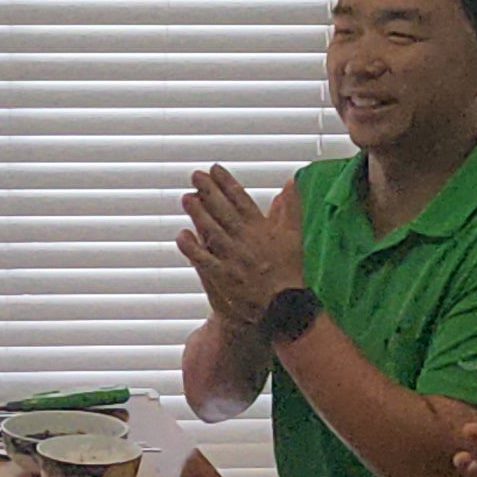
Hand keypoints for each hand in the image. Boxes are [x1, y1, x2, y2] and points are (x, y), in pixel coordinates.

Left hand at [178, 165, 304, 322]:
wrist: (286, 307)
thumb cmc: (291, 272)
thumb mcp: (294, 236)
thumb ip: (290, 207)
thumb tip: (290, 182)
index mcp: (262, 229)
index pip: (241, 199)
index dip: (226, 182)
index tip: (214, 169)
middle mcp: (245, 240)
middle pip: (223, 211)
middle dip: (208, 191)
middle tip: (195, 176)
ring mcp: (233, 258)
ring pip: (211, 231)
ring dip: (197, 213)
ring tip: (186, 198)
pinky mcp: (224, 277)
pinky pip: (203, 260)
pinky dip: (191, 247)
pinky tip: (182, 235)